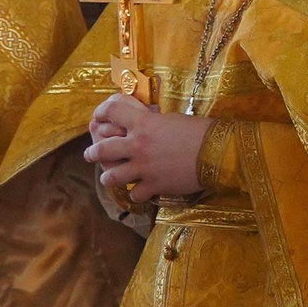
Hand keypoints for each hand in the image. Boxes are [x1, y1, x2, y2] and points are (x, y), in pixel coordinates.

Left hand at [85, 94, 206, 204]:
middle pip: (102, 149)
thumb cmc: (200, 131)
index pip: (111, 112)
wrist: (217, 152)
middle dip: (92, 152)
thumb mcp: (171, 119)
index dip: (101, 113)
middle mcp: (137, 145)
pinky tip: (139, 192)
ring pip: (112, 177)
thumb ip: (152, 122)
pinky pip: (135, 194)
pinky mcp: (154, 186)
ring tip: (109, 178)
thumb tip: (144, 121)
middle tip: (90, 154)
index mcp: (142, 123)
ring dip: (109, 177)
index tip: (98, 117)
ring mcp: (143, 168)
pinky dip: (136, 193)